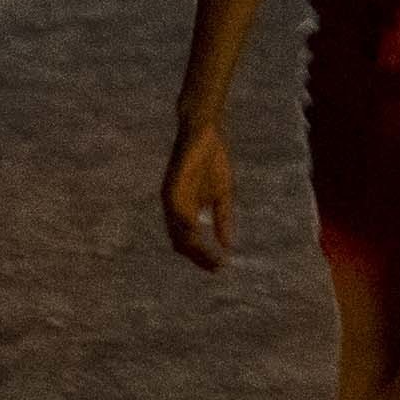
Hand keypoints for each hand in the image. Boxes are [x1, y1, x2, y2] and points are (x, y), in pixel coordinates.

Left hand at [158, 127, 233, 271]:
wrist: (205, 131)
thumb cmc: (212, 160)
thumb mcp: (223, 195)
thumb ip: (223, 220)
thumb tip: (228, 247)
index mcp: (183, 210)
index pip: (188, 242)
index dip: (202, 257)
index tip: (219, 267)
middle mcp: (173, 208)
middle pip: (181, 243)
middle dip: (199, 258)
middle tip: (217, 267)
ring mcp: (171, 199)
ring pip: (178, 234)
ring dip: (195, 249)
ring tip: (212, 259)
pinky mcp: (172, 188)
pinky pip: (178, 216)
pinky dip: (189, 230)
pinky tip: (202, 237)